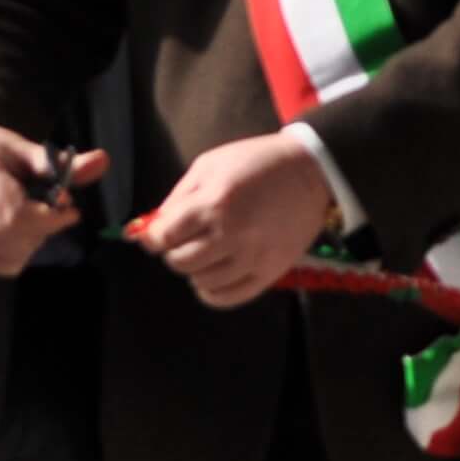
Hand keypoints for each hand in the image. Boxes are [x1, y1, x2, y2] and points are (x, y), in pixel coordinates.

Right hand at [0, 117, 95, 282]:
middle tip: (58, 209)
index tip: (69, 205)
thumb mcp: (21, 149)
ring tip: (37, 217)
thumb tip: (104, 160)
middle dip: (47, 227)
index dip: (49, 216)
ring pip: (13, 256)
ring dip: (36, 241)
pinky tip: (23, 232)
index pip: (16, 215)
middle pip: (17, 238)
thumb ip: (59, 163)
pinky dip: (21, 253)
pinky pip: (2, 266)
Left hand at [142, 131, 340, 311]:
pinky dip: (211, 292)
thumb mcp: (209, 166)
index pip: (165, 237)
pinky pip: (228, 298)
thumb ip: (177, 199)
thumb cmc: (254, 162)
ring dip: (195, 270)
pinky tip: (212, 277)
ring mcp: (253, 256)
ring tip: (204, 253)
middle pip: (180, 262)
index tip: (157, 235)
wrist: (309, 171)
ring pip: (202, 282)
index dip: (154, 238)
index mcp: (214, 203)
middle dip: (173, 252)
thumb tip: (150, 229)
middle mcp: (232, 233)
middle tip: (183, 242)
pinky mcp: (269, 272)